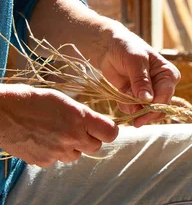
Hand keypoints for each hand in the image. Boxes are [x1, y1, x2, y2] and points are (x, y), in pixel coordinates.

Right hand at [0, 84, 118, 166]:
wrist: (3, 114)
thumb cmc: (34, 101)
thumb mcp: (64, 101)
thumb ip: (83, 114)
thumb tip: (95, 124)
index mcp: (80, 118)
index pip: (110, 133)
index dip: (108, 130)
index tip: (103, 127)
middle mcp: (72, 137)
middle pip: (95, 146)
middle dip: (90, 138)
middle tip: (77, 128)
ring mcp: (57, 152)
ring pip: (76, 155)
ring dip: (72, 146)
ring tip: (57, 132)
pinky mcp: (43, 161)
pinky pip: (58, 160)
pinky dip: (55, 152)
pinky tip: (45, 139)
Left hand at [98, 24, 180, 126]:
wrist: (109, 48)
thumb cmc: (126, 48)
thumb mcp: (135, 60)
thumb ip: (141, 80)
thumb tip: (148, 99)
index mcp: (168, 74)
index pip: (166, 96)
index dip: (154, 108)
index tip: (140, 114)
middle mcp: (163, 85)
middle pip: (159, 108)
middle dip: (144, 112)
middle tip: (132, 117)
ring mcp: (150, 92)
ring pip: (147, 112)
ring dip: (133, 109)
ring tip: (123, 96)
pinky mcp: (137, 97)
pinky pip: (135, 110)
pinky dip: (126, 107)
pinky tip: (121, 95)